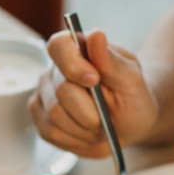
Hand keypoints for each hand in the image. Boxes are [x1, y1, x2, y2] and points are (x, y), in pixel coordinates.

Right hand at [28, 28, 158, 157]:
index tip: (94, 80)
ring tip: (99, 125)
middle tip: (107, 114)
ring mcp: (44, 94)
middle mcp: (56, 70)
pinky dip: (75, 138)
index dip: (72, 64)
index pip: (58, 46)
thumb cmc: (132, 97)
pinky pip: (51, 132)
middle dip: (89, 109)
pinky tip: (87, 133)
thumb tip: (95, 35)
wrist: (129, 124)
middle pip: (60, 90)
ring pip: (55, 115)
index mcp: (78, 50)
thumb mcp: (132, 79)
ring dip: (84, 127)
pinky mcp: (41, 118)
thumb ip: (112, 61)